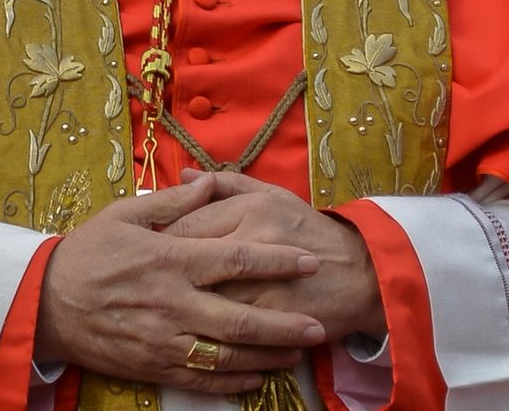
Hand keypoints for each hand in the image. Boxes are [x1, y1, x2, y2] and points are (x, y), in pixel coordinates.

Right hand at [33, 174, 327, 393]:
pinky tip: (257, 377)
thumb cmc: (86, 253)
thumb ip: (173, 200)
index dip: (278, 261)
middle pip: (241, 318)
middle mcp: (173, 303)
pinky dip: (233, 381)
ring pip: (226, 355)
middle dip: (285, 324)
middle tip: (318, 325)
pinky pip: (200, 379)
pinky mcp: (152, 366)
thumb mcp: (124, 214)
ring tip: (297, 352)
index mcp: (170, 260)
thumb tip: (211, 182)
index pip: (236, 260)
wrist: (41, 303)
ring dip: (266, 356)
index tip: (309, 261)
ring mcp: (164, 340)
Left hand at [163, 170, 385, 339]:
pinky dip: (208, 331)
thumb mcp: (272, 196)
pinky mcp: (273, 315)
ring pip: (204, 294)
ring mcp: (264, 279)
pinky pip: (229, 326)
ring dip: (180, 306)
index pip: (186, 223)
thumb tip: (183, 175)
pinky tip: (192, 334)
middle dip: (162, 276)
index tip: (145, 255)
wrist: (363, 274)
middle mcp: (255, 239)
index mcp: (251, 208)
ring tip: (163, 312)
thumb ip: (226, 185)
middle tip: (146, 285)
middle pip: (189, 259)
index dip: (159, 242)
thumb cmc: (310, 232)